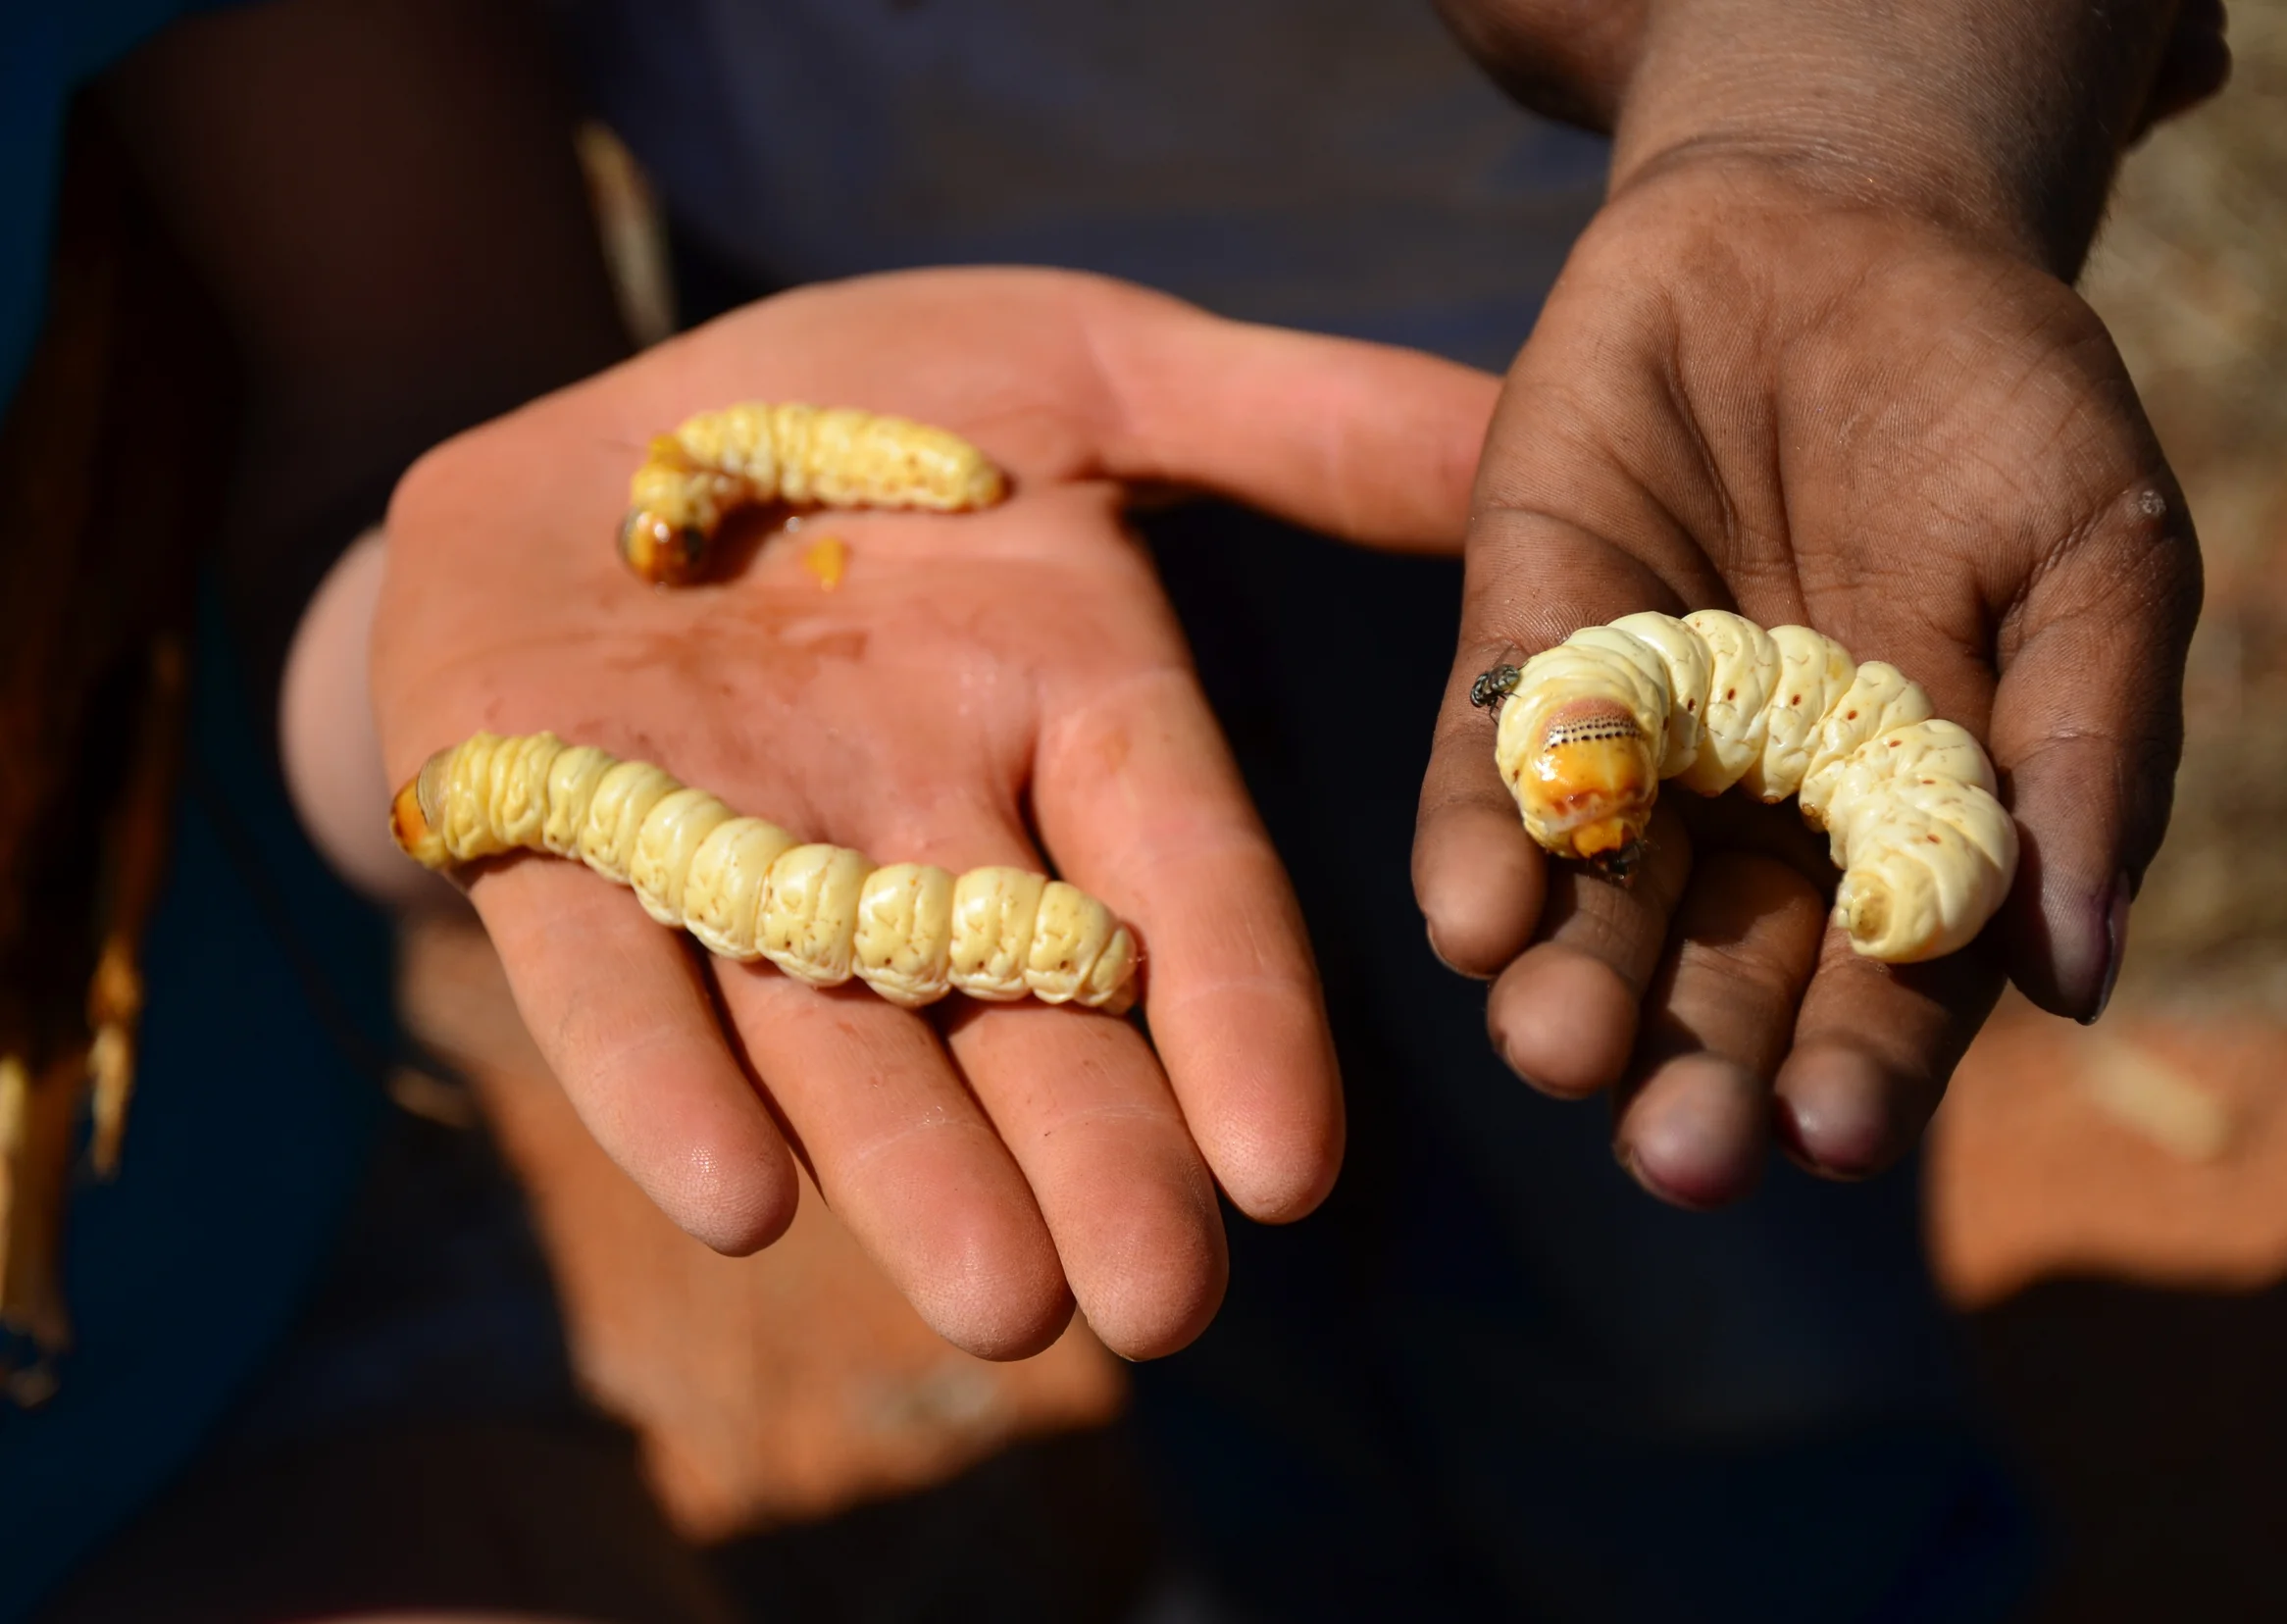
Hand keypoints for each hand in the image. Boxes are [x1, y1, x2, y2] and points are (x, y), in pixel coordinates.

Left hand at [372, 269, 1494, 1357]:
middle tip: (1157, 1303)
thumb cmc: (870, 397)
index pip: (1179, 873)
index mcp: (1072, 706)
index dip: (1234, 1010)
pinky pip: (608, 976)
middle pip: (1026, 1011)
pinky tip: (732, 1199)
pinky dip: (665, 1083)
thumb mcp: (1089, 364)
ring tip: (997, 1305)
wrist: (598, 427)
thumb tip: (1528, 431)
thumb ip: (1297, 418)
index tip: (1292, 1162)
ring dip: (910, 1170)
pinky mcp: (551, 843)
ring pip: (837, 1034)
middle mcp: (926, 818)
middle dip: (1093, 1155)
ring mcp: (738, 850)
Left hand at [1414, 158, 2199, 1206]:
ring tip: (1553, 1050)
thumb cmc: (1999, 402)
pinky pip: (1480, 770)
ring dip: (1570, 982)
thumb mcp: (2096, 555)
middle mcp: (1757, 816)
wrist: (1838, 225)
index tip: (1829, 1132)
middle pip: (1721, 976)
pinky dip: (1474, 842)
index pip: (1884, 982)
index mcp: (1908, 824)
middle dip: (1696, 1066)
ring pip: (1591, 900)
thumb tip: (2075, 975)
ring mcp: (1633, 740)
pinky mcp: (1521, 649)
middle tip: (1675, 1152)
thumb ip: (2088, 753)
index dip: (1861, 1062)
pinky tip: (1470, 916)